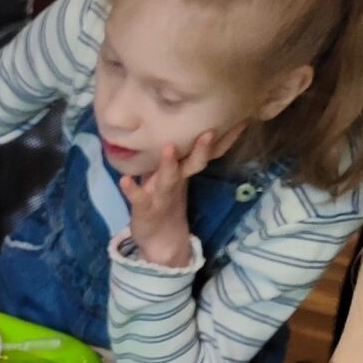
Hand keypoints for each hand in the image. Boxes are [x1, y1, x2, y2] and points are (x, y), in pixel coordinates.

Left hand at [116, 133, 223, 269]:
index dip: (218, 140)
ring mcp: (161, 196)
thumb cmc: (165, 200)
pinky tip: (124, 180)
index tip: (238, 122)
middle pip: (193, 165)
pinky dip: (131, 189)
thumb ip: (175, 156)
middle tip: (209, 132)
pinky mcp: (144, 208)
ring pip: (168, 179)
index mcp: (184, 172)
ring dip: (169, 164)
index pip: (203, 153)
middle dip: (201, 150)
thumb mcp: (173, 177)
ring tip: (169, 147)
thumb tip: (172, 126)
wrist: (161, 240)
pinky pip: (138, 198)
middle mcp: (177, 182)